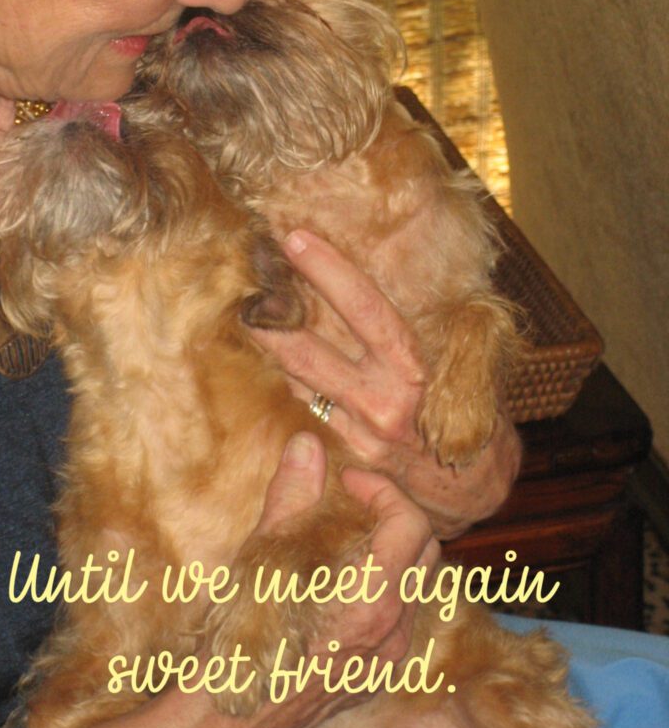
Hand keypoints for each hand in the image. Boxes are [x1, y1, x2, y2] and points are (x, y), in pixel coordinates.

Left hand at [252, 229, 520, 539]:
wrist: (477, 488)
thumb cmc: (478, 412)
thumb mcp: (471, 363)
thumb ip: (446, 327)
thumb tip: (421, 275)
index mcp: (416, 373)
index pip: (366, 312)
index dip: (329, 273)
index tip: (296, 240)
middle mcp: (382, 404)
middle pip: (310, 352)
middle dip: (274, 314)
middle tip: (250, 276)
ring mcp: (359, 432)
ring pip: (300, 380)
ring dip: (272, 343)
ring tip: (250, 306)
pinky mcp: (348, 451)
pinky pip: (309, 404)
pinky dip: (290, 375)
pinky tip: (274, 348)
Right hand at [256, 432, 439, 664]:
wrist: (223, 719)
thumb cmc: (239, 638)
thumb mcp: (261, 558)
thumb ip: (291, 497)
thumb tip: (307, 444)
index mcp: (371, 598)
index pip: (411, 523)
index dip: (383, 490)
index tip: (347, 480)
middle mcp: (391, 630)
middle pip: (424, 549)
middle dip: (393, 514)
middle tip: (350, 499)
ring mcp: (386, 658)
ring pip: (415, 584)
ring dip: (391, 549)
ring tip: (345, 536)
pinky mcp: (374, 676)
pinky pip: (400, 617)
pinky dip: (384, 585)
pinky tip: (342, 581)